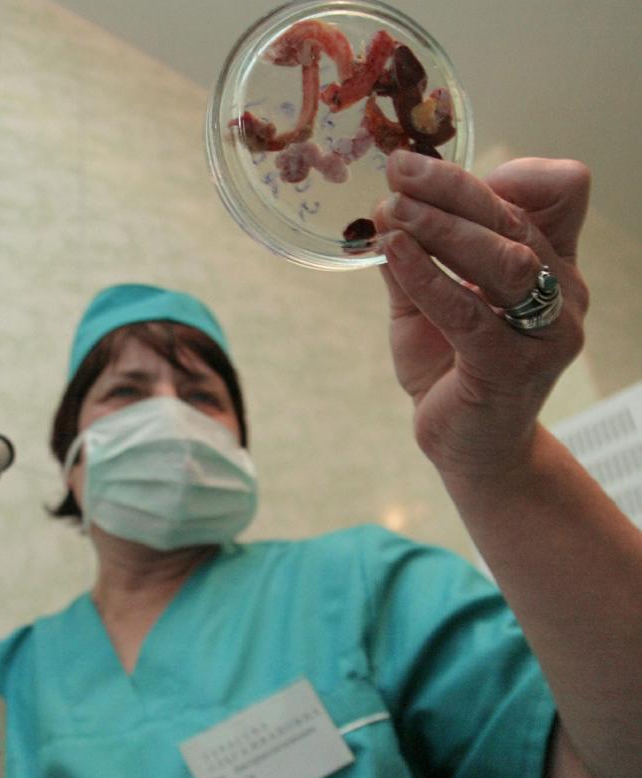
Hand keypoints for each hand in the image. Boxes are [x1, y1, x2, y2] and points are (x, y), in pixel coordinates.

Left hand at [372, 151, 590, 478]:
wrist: (469, 446)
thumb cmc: (450, 366)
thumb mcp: (424, 303)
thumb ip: (411, 257)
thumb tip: (379, 206)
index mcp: (551, 263)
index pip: (559, 193)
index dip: (509, 171)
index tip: (438, 168)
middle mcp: (562, 290)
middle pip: (515, 218)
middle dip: (452, 186)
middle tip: (398, 167)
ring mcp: (547, 330)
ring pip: (502, 257)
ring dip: (441, 227)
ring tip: (390, 208)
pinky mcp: (515, 365)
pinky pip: (470, 311)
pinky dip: (427, 277)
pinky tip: (394, 252)